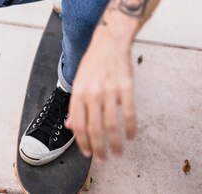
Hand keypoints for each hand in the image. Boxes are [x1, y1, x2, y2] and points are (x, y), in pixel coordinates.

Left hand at [65, 33, 136, 161]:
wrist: (109, 42)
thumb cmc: (94, 62)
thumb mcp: (79, 81)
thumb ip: (75, 104)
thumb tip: (71, 126)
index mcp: (79, 92)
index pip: (78, 124)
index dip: (82, 142)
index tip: (87, 152)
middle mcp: (93, 92)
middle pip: (94, 129)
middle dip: (99, 148)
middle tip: (103, 159)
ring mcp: (110, 90)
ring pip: (112, 125)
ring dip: (115, 143)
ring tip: (118, 152)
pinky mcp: (126, 88)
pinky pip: (129, 114)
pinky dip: (130, 129)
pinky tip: (130, 136)